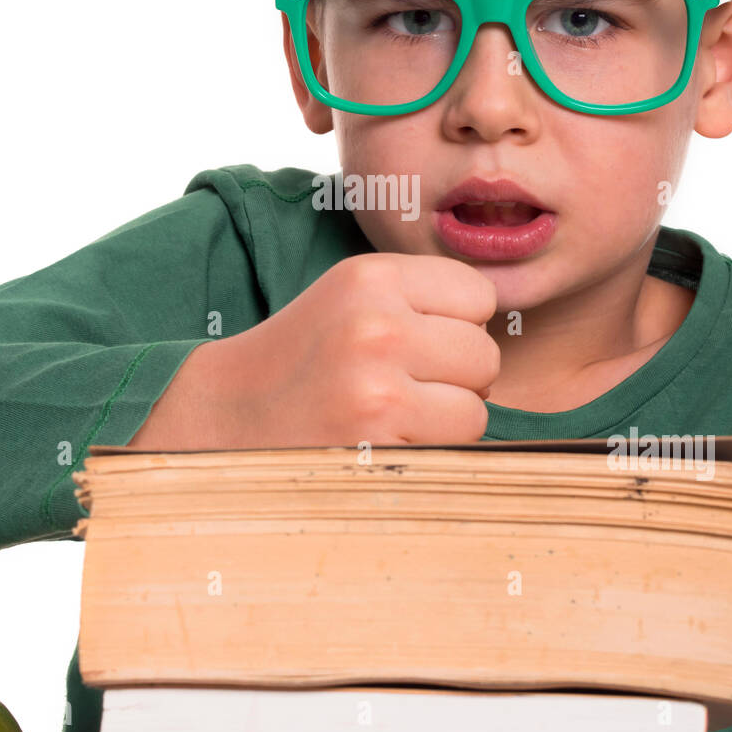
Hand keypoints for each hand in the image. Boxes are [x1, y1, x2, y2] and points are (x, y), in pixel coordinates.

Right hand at [134, 252, 499, 450]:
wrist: (224, 416)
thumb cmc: (305, 358)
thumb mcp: (353, 297)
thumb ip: (425, 298)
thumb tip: (507, 324)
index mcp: (370, 277)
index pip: (478, 296)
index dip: (457, 325)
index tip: (418, 341)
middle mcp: (376, 326)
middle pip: (485, 355)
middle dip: (456, 377)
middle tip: (404, 385)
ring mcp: (377, 390)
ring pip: (476, 408)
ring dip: (446, 421)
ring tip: (393, 415)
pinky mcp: (376, 446)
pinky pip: (453, 450)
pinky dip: (430, 453)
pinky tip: (382, 442)